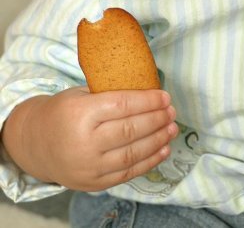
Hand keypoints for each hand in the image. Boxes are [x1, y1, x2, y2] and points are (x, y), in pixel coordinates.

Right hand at [3, 87, 177, 191]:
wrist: (36, 144)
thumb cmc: (61, 114)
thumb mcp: (79, 96)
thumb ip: (108, 96)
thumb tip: (144, 95)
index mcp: (79, 113)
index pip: (122, 105)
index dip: (148, 100)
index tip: (165, 97)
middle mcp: (85, 142)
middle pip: (131, 129)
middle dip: (157, 119)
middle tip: (172, 112)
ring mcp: (90, 166)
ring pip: (133, 152)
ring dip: (158, 140)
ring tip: (172, 129)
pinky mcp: (94, 183)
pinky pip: (128, 172)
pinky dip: (150, 161)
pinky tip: (163, 149)